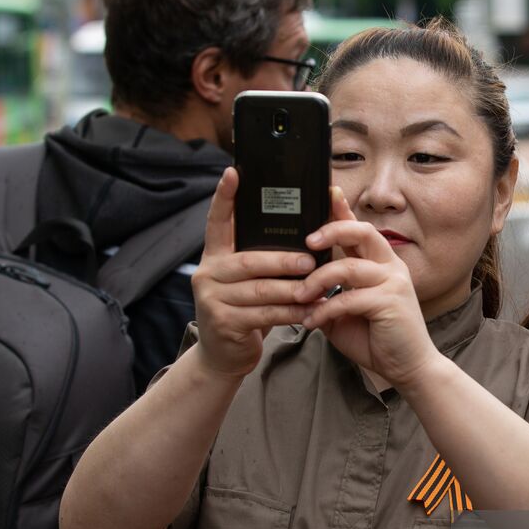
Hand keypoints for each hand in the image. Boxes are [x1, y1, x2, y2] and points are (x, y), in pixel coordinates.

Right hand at [189, 168, 315, 377]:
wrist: (223, 355)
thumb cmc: (245, 309)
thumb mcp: (249, 280)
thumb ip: (262, 257)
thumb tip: (304, 230)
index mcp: (215, 256)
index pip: (218, 221)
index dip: (224, 197)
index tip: (233, 172)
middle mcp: (208, 273)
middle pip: (249, 261)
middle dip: (283, 260)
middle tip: (311, 261)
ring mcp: (212, 299)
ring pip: (260, 290)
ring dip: (293, 289)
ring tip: (319, 287)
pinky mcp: (223, 323)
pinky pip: (264, 315)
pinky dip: (292, 313)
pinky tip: (311, 311)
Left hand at [295, 188, 441, 386]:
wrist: (406, 367)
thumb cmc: (376, 338)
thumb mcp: (343, 312)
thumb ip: (326, 293)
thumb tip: (296, 283)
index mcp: (379, 263)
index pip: (358, 229)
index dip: (342, 209)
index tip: (325, 192)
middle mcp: (389, 266)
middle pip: (361, 231)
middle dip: (331, 230)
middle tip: (307, 242)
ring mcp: (393, 282)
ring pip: (349, 267)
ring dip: (317, 281)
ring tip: (299, 296)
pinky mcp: (391, 302)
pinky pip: (349, 298)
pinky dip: (325, 310)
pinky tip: (311, 322)